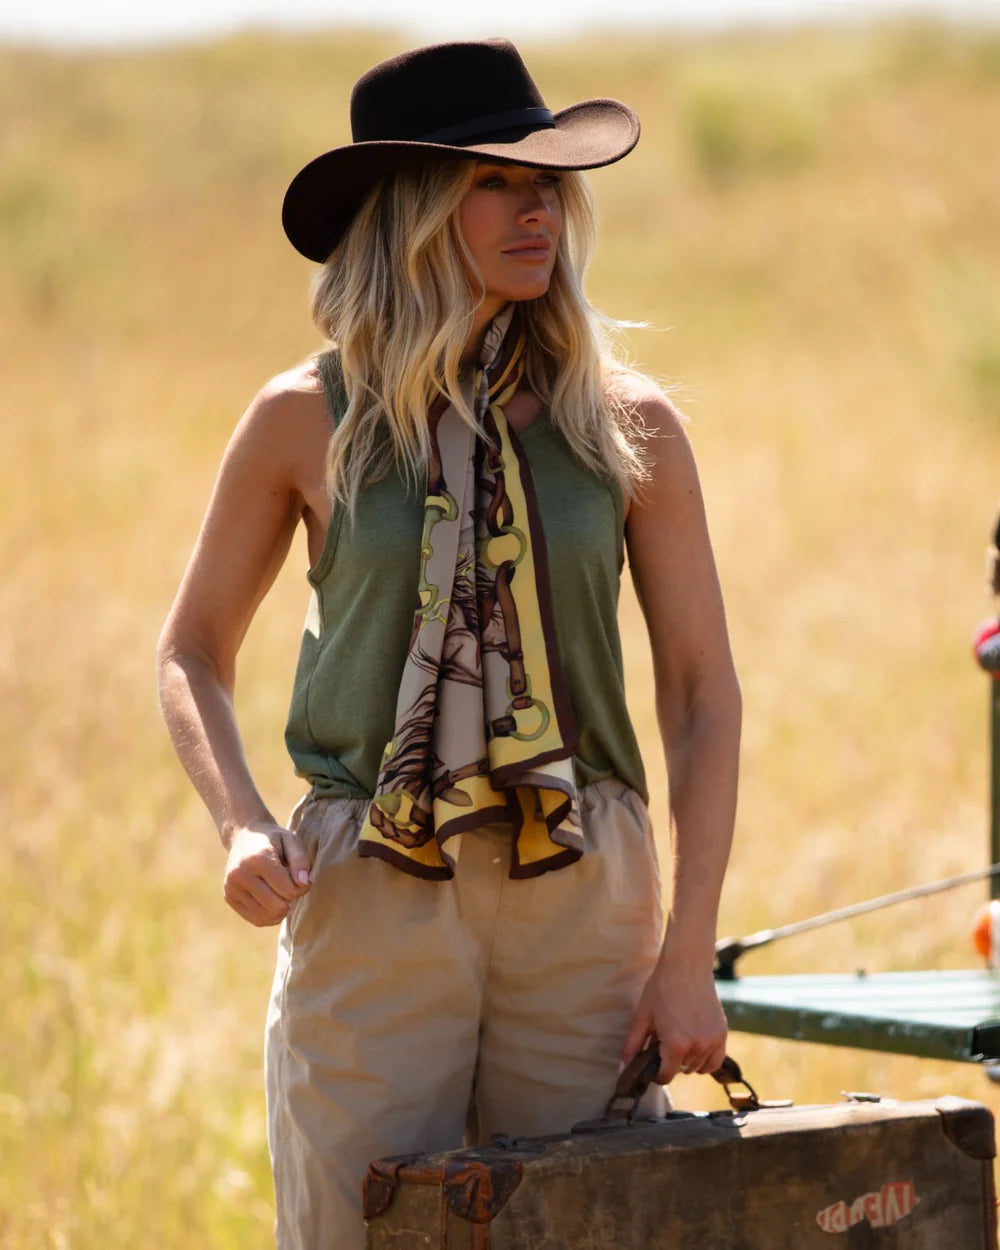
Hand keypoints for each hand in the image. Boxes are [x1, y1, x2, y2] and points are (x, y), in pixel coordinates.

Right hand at [223, 821, 311, 926]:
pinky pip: (256, 920)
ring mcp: (232, 887)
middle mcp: (240, 874)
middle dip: (291, 900)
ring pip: (266, 916)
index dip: (302, 888)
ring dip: (281, 910)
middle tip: (293, 887)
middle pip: (277, 906)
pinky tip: (275, 903)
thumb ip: (300, 861)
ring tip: (284, 894)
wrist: (244, 836)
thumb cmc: (273, 839)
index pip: (288, 890)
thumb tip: (303, 884)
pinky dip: (270, 917)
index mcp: (257, 858)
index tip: (304, 880)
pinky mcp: (229, 897)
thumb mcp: (291, 840)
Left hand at [620, 944, 727, 1084]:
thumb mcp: (643, 1016)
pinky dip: (706, 1059)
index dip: (656, 1073)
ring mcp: (712, 1040)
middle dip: (670, 1061)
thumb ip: (632, 1045)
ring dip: (688, 1060)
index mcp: (676, 1045)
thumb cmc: (662, 988)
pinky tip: (696, 1047)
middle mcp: (697, 1046)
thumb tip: (622, 1069)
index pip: (666, 1076)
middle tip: (664, 1040)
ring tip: (678, 1038)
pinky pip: (716, 1060)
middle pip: (681, 1070)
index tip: (652, 1063)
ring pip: (698, 1067)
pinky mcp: (722, 1033)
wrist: (687, 965)